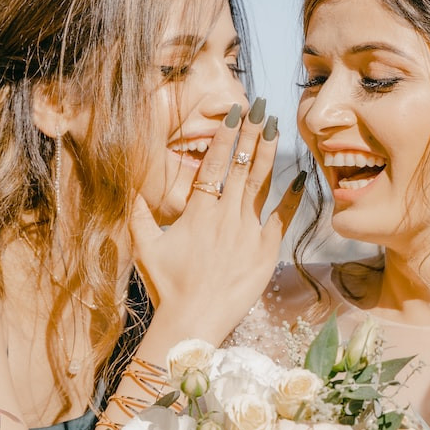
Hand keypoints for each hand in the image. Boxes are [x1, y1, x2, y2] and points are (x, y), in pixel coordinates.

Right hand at [130, 100, 303, 346]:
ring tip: (277, 128)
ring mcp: (249, 232)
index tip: (236, 112)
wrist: (193, 321)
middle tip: (262, 108)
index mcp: (199, 211)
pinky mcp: (266, 251)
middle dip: (253, 134)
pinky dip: (292, 196)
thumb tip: (128, 189)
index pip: (215, 164)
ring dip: (269, 154)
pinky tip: (301, 177)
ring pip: (262, 185)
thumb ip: (139, 215)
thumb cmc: (167, 286)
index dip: (226, 136)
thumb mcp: (145, 247)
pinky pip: (282, 218)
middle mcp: (226, 215)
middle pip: (243, 166)